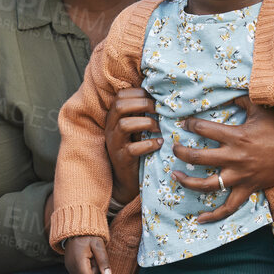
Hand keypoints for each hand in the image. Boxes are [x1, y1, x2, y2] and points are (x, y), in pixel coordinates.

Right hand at [62, 236, 112, 273]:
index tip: (103, 268)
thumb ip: (103, 260)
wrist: (76, 228)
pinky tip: (88, 260)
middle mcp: (71, 266)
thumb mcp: (98, 245)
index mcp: (78, 261)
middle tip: (97, 262)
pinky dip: (85, 271)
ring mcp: (68, 266)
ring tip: (92, 259)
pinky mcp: (68, 265)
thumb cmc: (88, 235)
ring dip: (90, 273)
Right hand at [104, 88, 159, 204]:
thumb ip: (142, 114)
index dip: (139, 93)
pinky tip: (159, 144)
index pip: (121, 96)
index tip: (155, 99)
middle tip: (159, 111)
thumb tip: (162, 98)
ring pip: (124, 125)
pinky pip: (132, 149)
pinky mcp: (122, 159)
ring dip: (146, 123)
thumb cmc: (136, 149)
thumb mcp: (137, 128)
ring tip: (159, 129)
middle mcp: (111, 128)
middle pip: (120, 106)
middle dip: (143, 104)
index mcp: (114, 117)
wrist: (126, 179)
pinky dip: (149, 144)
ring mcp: (115, 144)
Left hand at [172, 98, 273, 223]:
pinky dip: (213, 215)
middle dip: (180, 152)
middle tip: (174, 147)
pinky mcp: (248, 189)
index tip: (184, 123)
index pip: (203, 129)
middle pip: (198, 157)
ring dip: (187, 181)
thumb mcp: (260, 109)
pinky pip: (228, 207)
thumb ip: (241, 100)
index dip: (190, 124)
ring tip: (175, 175)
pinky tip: (199, 219)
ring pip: (207, 184)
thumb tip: (227, 92)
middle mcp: (234, 158)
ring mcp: (240, 176)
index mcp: (236, 136)